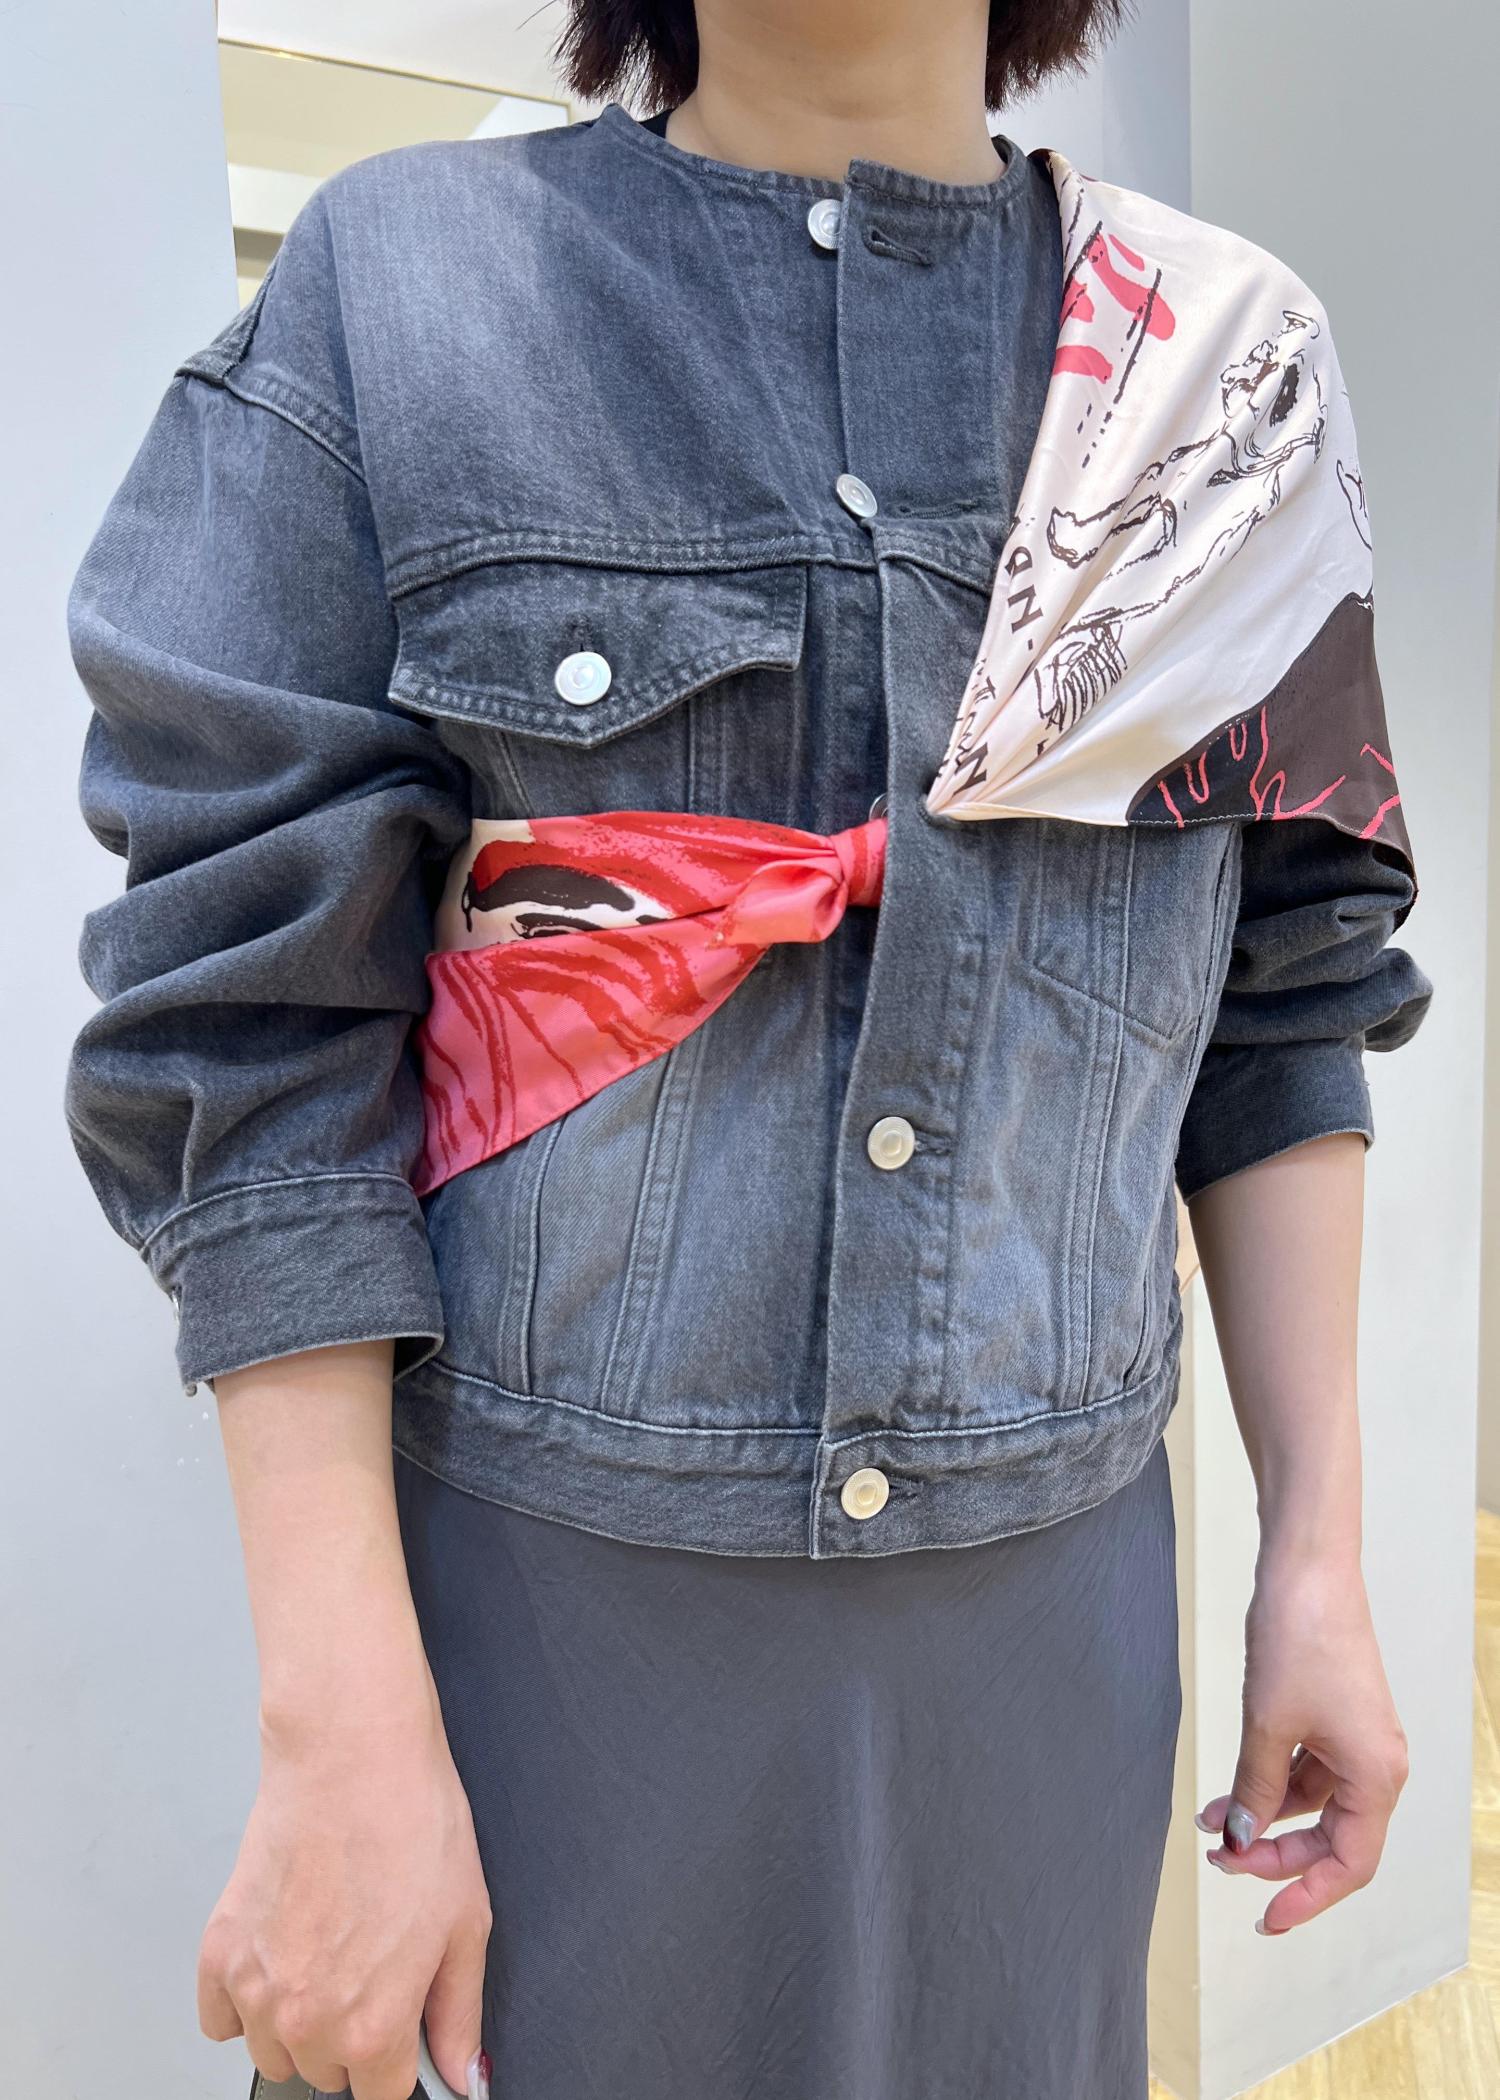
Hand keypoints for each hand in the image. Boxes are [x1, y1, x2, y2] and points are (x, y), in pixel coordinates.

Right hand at [196, 1655, 492, 2099]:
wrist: (352, 1754)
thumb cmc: (413, 1822)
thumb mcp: (466, 1925)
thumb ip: (459, 2015)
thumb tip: (464, 2074)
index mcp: (372, 2026)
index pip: (383, 2095)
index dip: (401, 2059)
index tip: (403, 2029)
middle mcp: (306, 2021)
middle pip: (329, 2074)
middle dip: (355, 2036)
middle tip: (374, 1966)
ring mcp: (255, 1989)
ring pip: (275, 2051)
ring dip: (300, 2022)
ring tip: (331, 1951)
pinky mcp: (219, 1951)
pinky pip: (221, 2019)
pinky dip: (246, 2000)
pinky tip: (283, 1952)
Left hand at [1196, 1544, 1409, 1935]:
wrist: (1306, 1565)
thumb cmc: (1299, 1637)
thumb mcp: (1267, 1723)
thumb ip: (1255, 1789)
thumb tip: (1241, 1842)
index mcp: (1377, 1776)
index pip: (1348, 1863)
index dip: (1305, 1896)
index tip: (1264, 1919)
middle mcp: (1375, 1763)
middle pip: (1331, 1838)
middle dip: (1275, 1855)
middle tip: (1222, 1861)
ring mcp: (1355, 1738)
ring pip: (1312, 1803)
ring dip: (1263, 1816)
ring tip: (1212, 1824)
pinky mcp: (1334, 1714)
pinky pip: (1304, 1768)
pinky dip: (1266, 1780)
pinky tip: (1227, 1789)